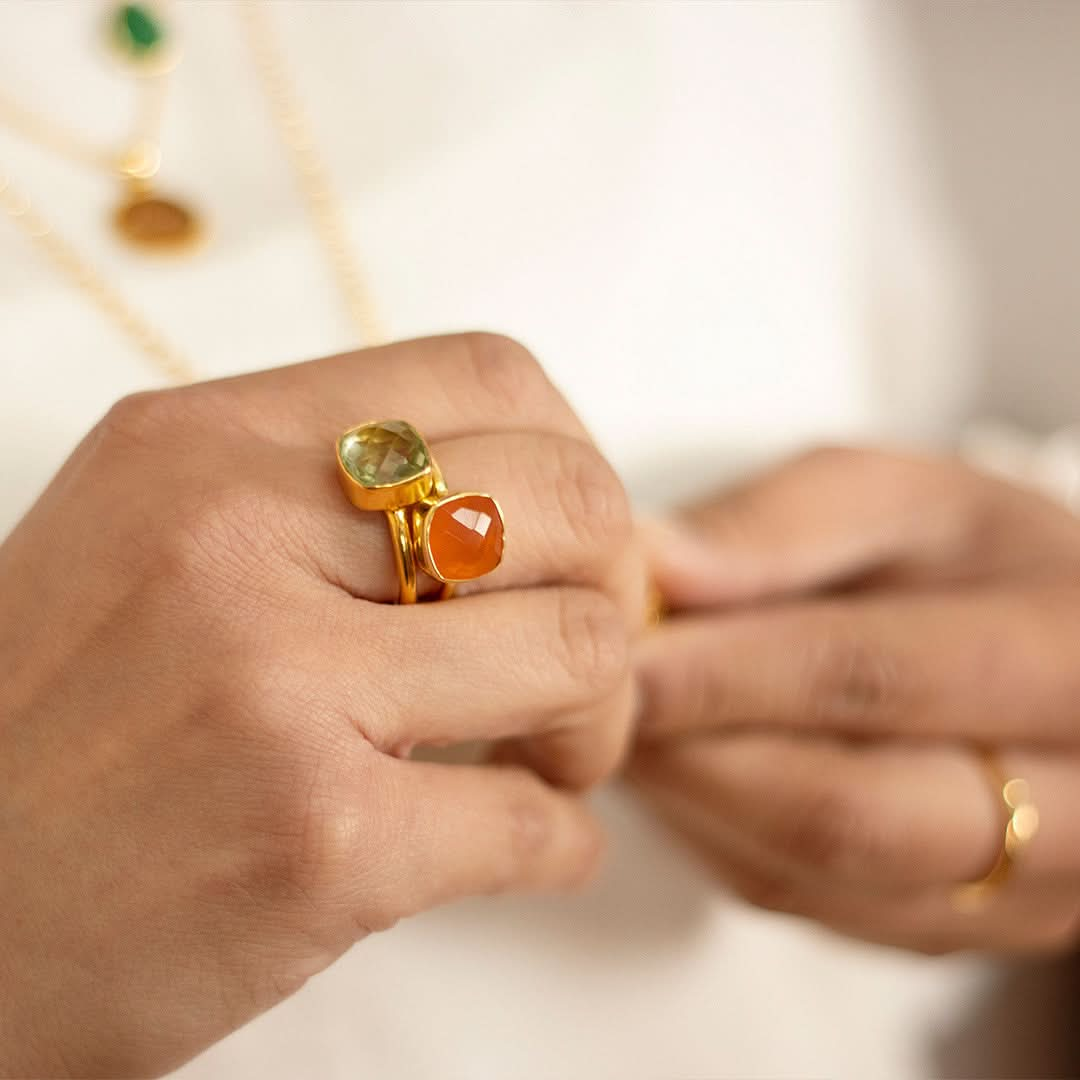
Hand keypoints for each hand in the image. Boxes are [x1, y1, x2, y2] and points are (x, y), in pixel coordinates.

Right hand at [0, 333, 643, 1076]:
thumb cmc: (49, 731)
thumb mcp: (149, 541)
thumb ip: (314, 500)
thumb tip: (509, 504)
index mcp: (203, 445)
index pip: (489, 376)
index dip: (571, 461)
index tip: (561, 548)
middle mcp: (235, 538)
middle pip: (569, 501)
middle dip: (614, 589)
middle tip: (579, 665)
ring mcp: (275, 688)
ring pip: (577, 648)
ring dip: (601, 719)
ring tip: (554, 761)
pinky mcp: (314, 842)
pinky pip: (534, 824)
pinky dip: (565, 840)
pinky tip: (534, 847)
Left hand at [631, 447, 1079, 954]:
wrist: (1052, 653)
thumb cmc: (975, 561)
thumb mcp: (903, 498)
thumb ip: (785, 521)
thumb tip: (657, 563)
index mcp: (1070, 655)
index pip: (872, 679)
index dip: (728, 673)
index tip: (622, 656)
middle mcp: (1070, 801)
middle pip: (843, 813)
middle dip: (694, 755)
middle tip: (600, 702)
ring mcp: (1013, 888)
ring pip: (810, 877)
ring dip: (689, 800)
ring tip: (626, 724)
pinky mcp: (942, 925)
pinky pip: (799, 902)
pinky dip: (711, 835)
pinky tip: (677, 769)